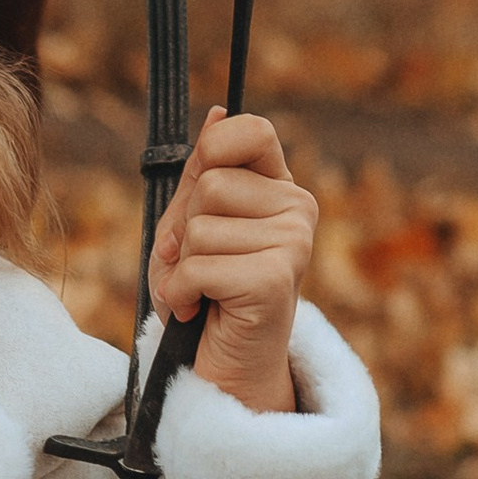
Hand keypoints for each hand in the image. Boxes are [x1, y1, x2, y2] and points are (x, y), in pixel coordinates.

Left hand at [148, 108, 316, 413]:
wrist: (223, 368)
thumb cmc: (205, 297)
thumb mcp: (191, 227)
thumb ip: (202, 175)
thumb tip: (218, 110)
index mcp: (280, 188)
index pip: (250, 130)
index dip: (211, 154)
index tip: (200, 202)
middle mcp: (297, 209)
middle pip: (209, 184)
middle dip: (185, 229)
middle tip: (201, 266)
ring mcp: (294, 243)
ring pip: (198, 227)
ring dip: (182, 266)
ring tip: (203, 292)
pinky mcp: (277, 279)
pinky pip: (197, 266)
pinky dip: (179, 294)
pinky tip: (199, 311)